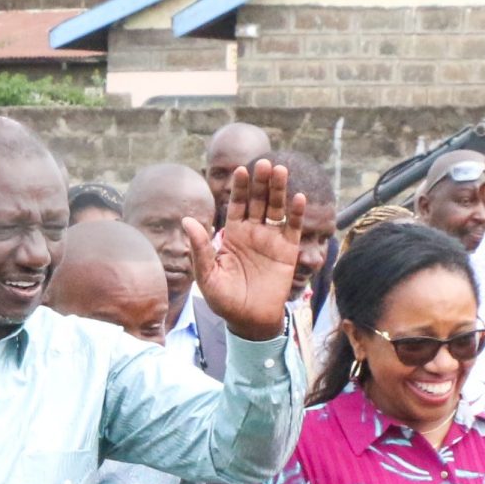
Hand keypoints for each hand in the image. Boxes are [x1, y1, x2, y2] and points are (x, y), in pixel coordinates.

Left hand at [192, 161, 308, 341]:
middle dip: (260, 182)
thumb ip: (200, 248)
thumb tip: (186, 220)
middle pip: (258, 200)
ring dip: (278, 189)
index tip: (241, 170)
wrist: (249, 321)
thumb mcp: (207, 275)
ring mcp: (271, 239)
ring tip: (280, 170)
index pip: (236, 204)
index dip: (239, 188)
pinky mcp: (288, 250)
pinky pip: (293, 227)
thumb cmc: (224, 300)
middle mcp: (253, 232)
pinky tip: (298, 197)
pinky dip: (296, 213)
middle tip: (263, 162)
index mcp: (232, 234)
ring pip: (276, 208)